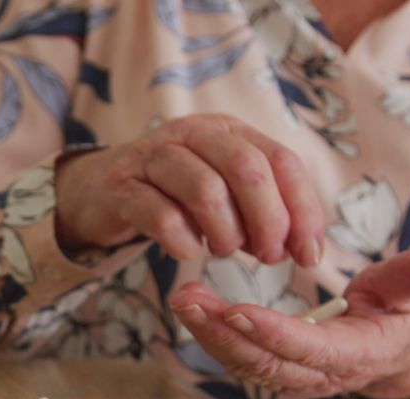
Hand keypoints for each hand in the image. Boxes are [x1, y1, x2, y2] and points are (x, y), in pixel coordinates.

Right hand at [54, 113, 323, 266]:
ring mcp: (152, 157)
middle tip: (267, 256)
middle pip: (246, 168)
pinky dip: (183, 242)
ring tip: (224, 252)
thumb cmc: (174, 195)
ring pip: (205, 190)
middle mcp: (192, 133)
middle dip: (267, 221)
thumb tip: (304, 248)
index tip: (308, 253)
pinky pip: (161, 216)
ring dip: (225, 233)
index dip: (302, 209)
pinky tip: (187, 251)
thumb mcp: (225, 191)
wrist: (101, 189)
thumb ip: (265, 210)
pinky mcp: (121, 187)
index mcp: (228, 131)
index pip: (281, 160)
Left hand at [168, 250, 409, 398]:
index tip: (237, 312)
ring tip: (182, 299)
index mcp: (351, 355)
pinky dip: (211, 335)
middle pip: (263, 361)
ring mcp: (290, 377)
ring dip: (208, 333)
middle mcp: (315, 374)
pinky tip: (190, 308)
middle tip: (188, 299)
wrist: (387, 360)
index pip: (306, 348)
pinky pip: (237, 358)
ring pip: (243, 362)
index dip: (272, 334)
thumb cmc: (396, 320)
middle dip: (222, 333)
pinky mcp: (271, 370)